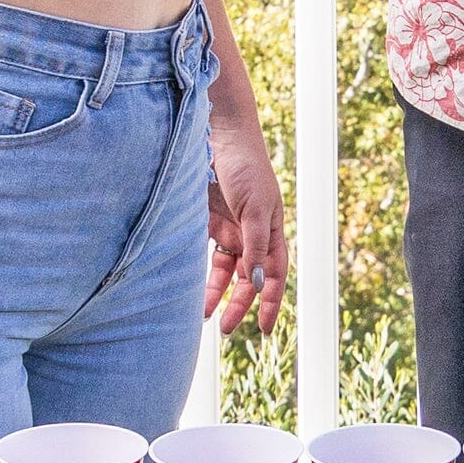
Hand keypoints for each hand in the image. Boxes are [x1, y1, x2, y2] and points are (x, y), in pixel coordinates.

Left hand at [206, 117, 289, 335]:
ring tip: (201, 314)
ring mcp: (228, 228)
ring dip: (215, 293)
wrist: (219, 133)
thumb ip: (255, 247)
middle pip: (248, 279)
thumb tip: (258, 284)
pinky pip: (203, 255)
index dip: (271, 302)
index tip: (263, 329)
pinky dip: (198, 273)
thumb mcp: (255, 208)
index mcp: (271, 232)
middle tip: (226, 329)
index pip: (275, 276)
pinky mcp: (205, 221)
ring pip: (224, 271)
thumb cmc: (246, 166)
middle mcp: (251, 234)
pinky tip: (188, 287)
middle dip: (239, 305)